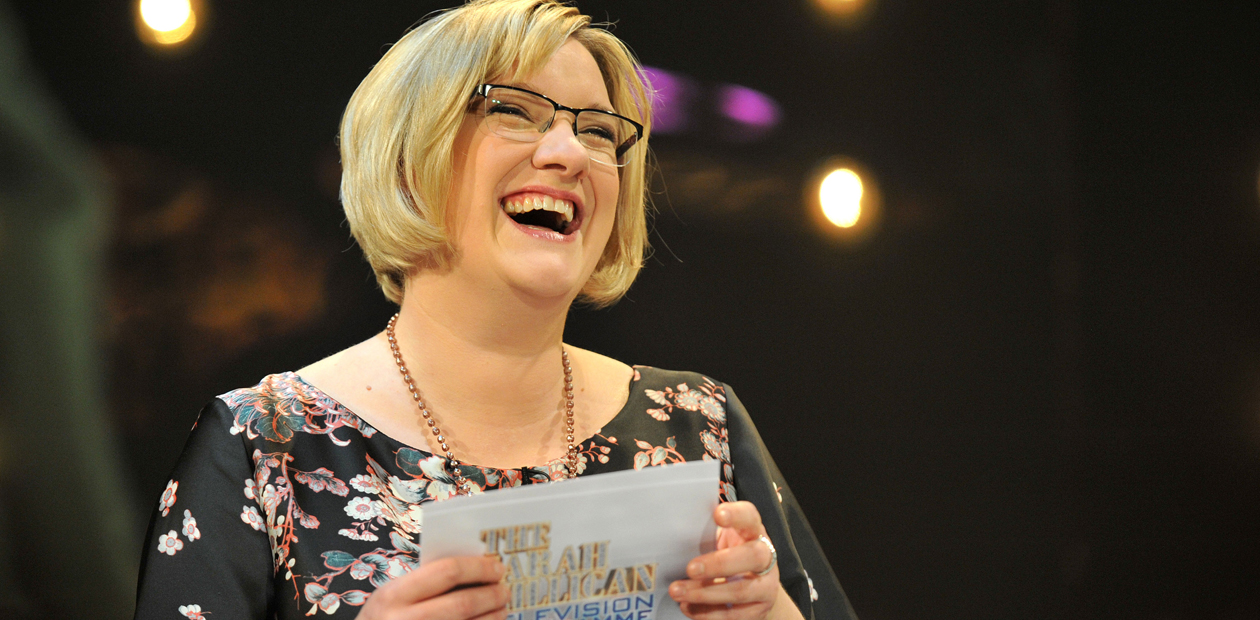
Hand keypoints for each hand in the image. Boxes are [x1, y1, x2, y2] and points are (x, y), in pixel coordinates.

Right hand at [355, 555, 507, 619]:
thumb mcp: (391, 598)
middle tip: (504, 589)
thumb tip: (476, 568)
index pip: (447, 572)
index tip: (497, 567)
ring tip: (501, 609)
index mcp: (393, 596)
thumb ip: (424, 583)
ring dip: (493, 617)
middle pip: (463, 603)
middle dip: (492, 594)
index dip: (478, 568)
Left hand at [669, 501, 801, 619]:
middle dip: (718, 564)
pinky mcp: (760, 609)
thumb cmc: (729, 555)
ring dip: (705, 593)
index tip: (717, 515)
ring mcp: (767, 585)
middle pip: (751, 556)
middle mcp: (766, 556)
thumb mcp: (722, 539)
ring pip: (740, 590)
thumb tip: (671, 534)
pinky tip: (688, 607)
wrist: (755, 587)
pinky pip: (735, 615)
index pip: (750, 517)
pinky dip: (708, 613)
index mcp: (753, 531)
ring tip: (678, 592)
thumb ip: (707, 534)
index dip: (737, 515)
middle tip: (690, 568)